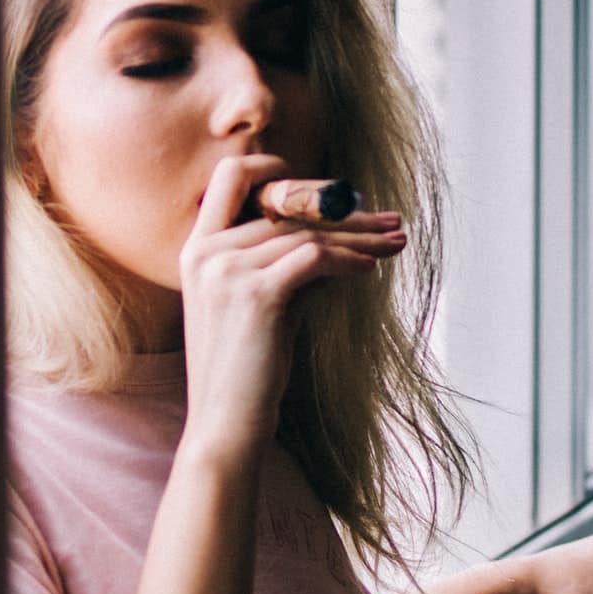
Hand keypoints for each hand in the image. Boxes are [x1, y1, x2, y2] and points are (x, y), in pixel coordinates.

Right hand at [178, 154, 406, 458]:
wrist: (225, 424)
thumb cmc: (245, 370)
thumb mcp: (258, 305)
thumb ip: (285, 266)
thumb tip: (340, 243)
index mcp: (197, 248)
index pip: (230, 175)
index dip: (274, 169)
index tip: (323, 189)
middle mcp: (206, 251)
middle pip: (288, 207)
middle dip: (346, 212)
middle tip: (390, 219)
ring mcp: (228, 270)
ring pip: (308, 233)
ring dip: (361, 237)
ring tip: (396, 242)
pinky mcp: (257, 294)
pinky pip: (315, 258)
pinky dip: (349, 260)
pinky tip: (371, 269)